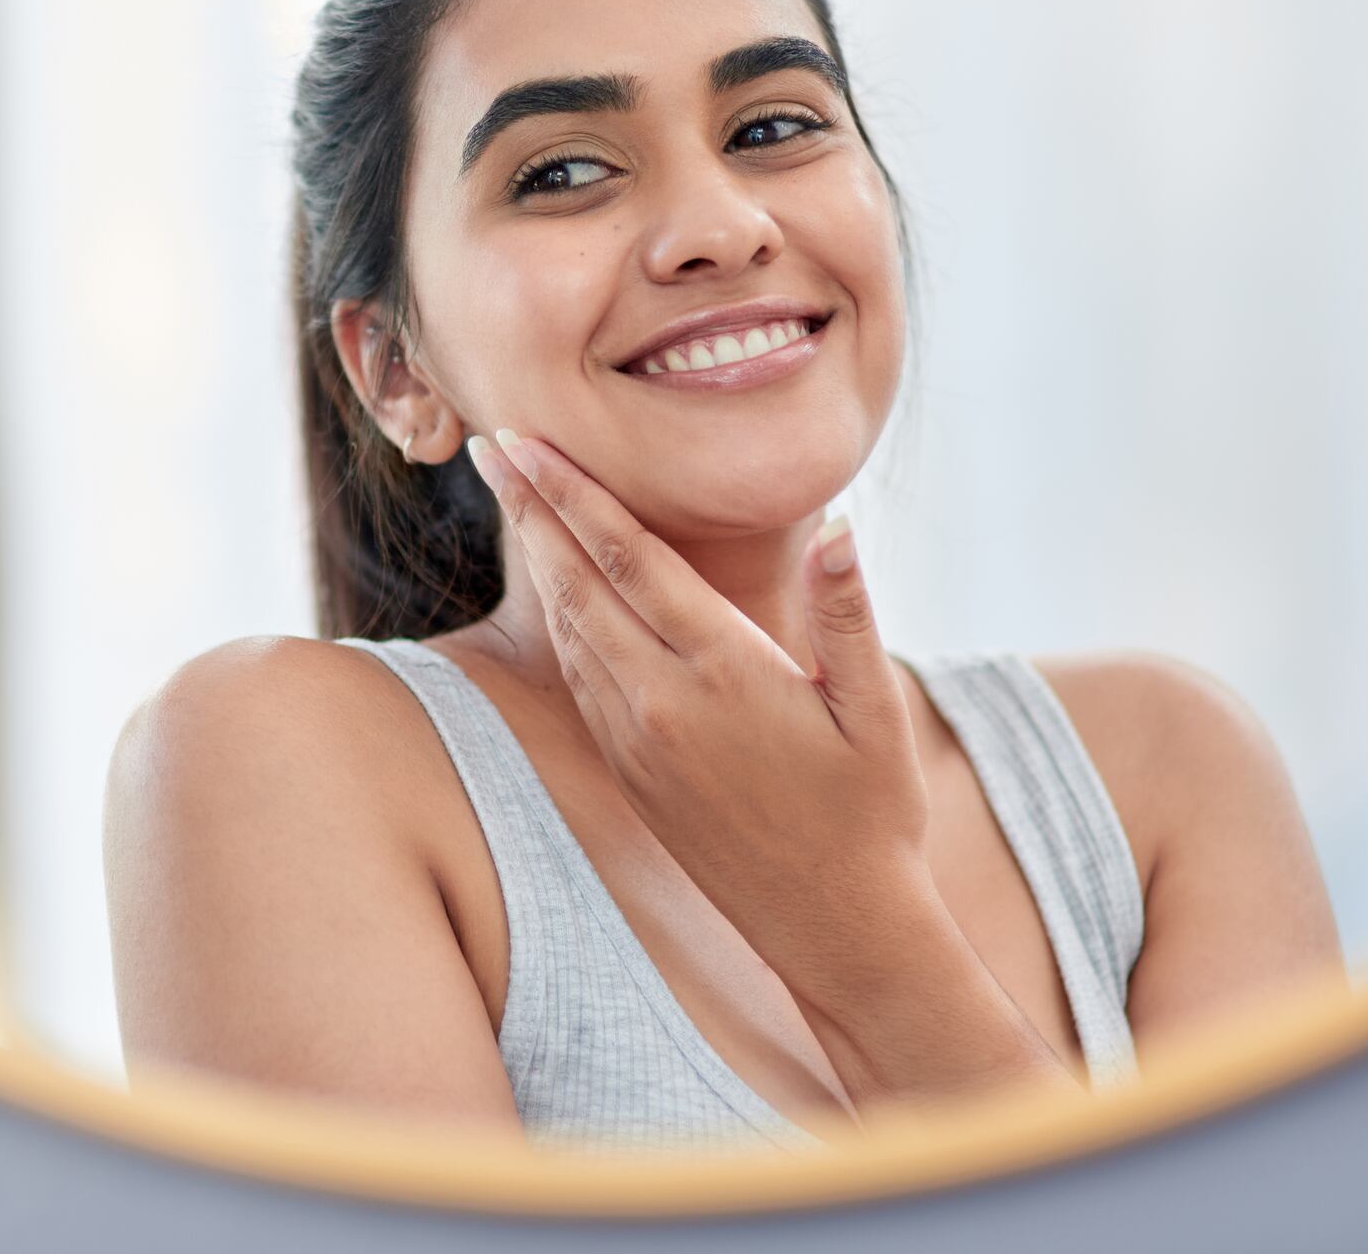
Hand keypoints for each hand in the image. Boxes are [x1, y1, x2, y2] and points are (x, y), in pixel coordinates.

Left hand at [468, 427, 933, 998]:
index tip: (526, 441)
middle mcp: (663, 703)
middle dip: (530, 509)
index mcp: (724, 671)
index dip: (572, 493)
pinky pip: (579, 681)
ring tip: (513, 501)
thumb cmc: (872, 813)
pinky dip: (559, 624)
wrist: (836, 928)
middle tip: (489, 447)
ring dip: (537, 561)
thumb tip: (837, 527)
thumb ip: (849, 612)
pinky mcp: (630, 774)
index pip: (629, 559)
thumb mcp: (878, 710)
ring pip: (569, 632)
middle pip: (576, 584)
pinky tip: (556, 593)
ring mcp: (637, 742)